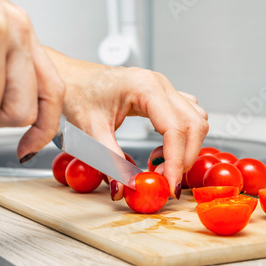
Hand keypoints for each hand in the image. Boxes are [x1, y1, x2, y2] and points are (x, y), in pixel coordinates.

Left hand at [45, 48, 208, 199]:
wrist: (70, 77)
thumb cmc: (77, 93)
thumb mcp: (92, 131)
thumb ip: (111, 161)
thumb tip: (123, 188)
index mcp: (145, 87)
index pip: (175, 128)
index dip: (176, 161)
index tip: (169, 185)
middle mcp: (160, 84)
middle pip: (194, 124)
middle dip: (185, 156)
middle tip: (165, 179)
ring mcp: (163, 87)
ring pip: (196, 120)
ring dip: (186, 146)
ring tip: (159, 162)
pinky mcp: (161, 94)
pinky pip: (187, 115)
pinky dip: (181, 136)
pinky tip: (160, 148)